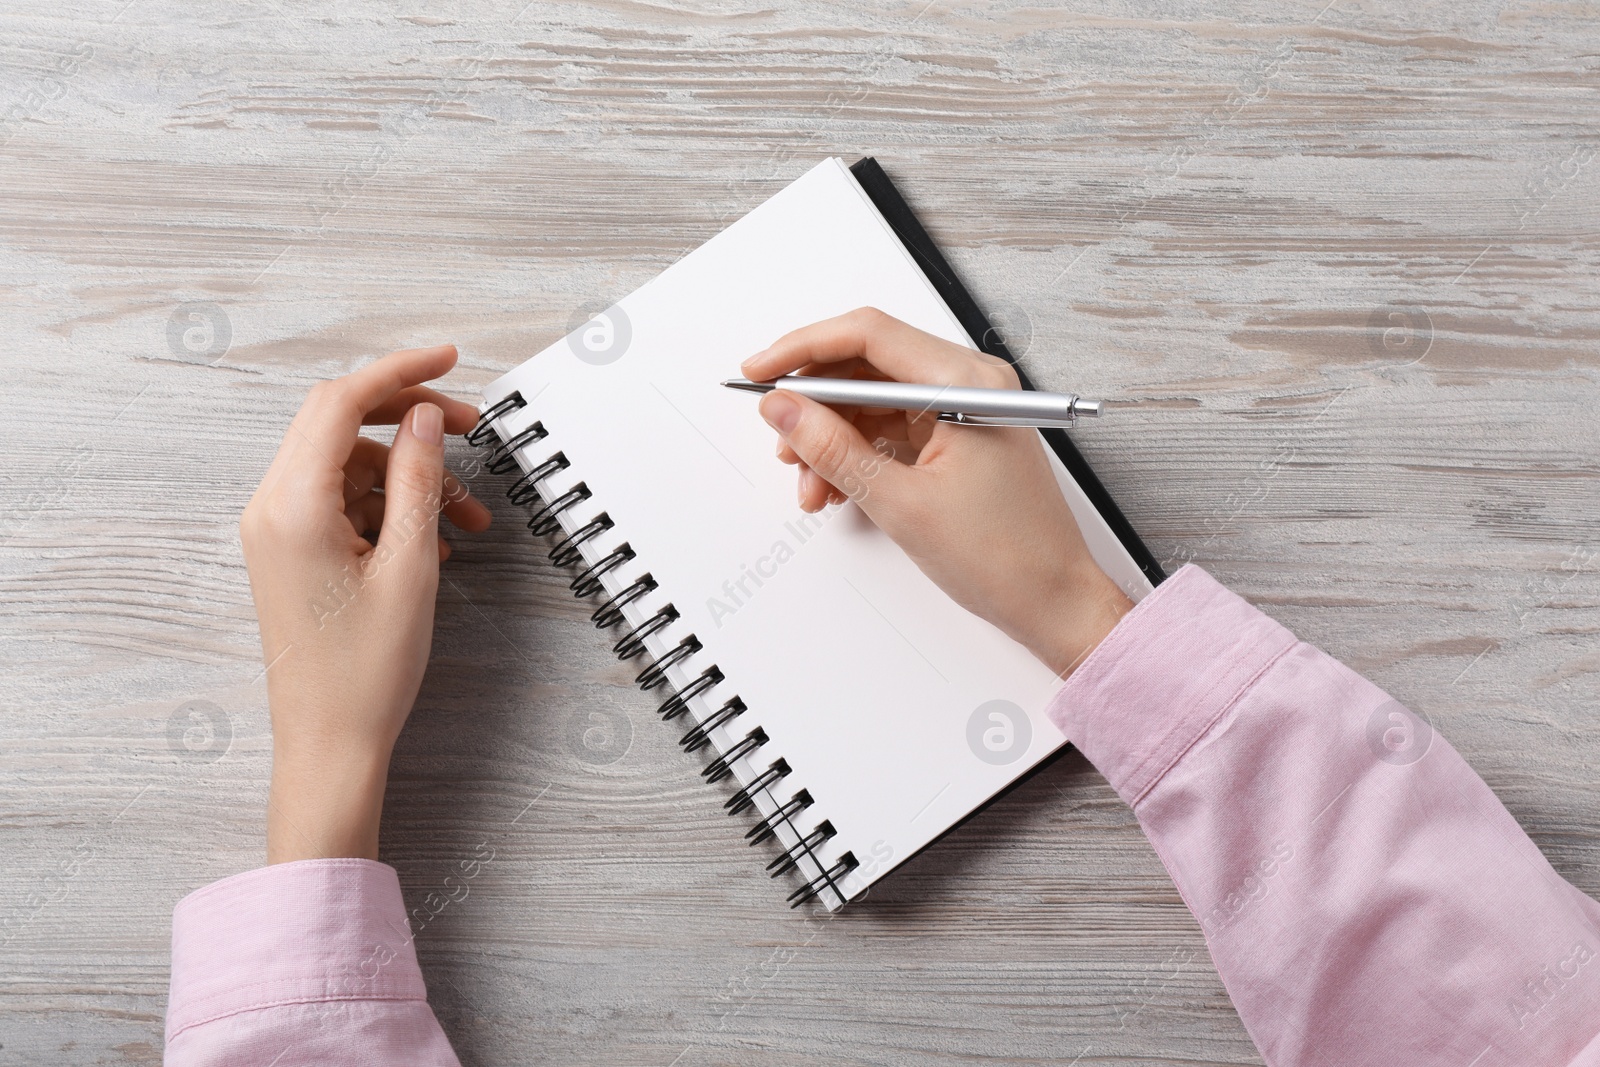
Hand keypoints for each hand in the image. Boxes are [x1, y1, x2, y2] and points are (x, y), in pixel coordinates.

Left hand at [240, 345, 491, 863]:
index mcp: (291, 505)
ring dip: (410, 477)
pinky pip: (343, 502)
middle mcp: (271, 509)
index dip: (399, 371)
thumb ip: (418, 480)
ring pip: (349, 467)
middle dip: (409, 421)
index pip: (341, 403)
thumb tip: (423, 419)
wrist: (329, 743)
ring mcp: (276, 532)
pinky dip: (391, 507)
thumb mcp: (411, 565)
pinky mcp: (290, 553)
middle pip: (340, 425)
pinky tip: (435, 540)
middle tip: (469, 428)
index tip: (448, 358)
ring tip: (468, 517)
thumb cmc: (363, 672)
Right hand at [741, 309, 1131, 677]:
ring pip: (875, 401)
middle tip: (783, 440)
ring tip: (812, 484)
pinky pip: (894, 427)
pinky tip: (838, 487)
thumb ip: (834, 449)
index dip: (804, 349)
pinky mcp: (960, 437)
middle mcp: (971, 384)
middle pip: (869, 365)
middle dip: (816, 404)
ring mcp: (967, 410)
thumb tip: (785, 409)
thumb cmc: (1007, 557)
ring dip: (833, 438)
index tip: (761, 372)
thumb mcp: (901, 503)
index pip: (869, 335)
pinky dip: (859, 454)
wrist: (1054, 601)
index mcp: (968, 383)